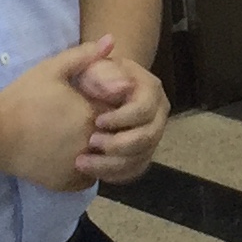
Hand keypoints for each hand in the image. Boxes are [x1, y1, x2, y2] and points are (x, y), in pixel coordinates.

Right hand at [0, 38, 106, 189]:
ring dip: (98, 151)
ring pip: (104, 159)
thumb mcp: (51, 70)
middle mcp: (92, 142)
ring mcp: (81, 165)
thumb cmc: (21, 98)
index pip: (120, 111)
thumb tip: (112, 40)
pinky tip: (68, 155)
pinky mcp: (67, 182)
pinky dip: (84, 170)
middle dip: (106, 129)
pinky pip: (88, 178)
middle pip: (114, 136)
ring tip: (73, 138)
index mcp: (93, 113)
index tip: (89, 102)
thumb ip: (84, 55)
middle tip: (77, 122)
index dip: (107, 105)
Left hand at [68, 36, 169, 184]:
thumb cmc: (96, 75)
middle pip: (147, 138)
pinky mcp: (141, 154)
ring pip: (141, 158)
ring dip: (111, 164)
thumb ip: (105, 73)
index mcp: (151, 91)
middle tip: (91, 142)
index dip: (122, 118)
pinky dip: (114, 174)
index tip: (97, 120)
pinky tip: (92, 171)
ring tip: (83, 162)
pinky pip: (134, 171)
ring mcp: (151, 137)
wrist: (100, 87)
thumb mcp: (95, 67)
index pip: (145, 110)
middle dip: (118, 144)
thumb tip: (124, 87)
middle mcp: (158, 116)